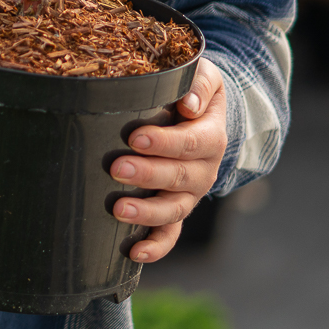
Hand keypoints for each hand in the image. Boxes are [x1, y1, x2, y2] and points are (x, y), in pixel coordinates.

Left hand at [110, 55, 229, 262]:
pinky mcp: (176, 209)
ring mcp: (190, 193)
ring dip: (147, 212)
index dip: (165, 142)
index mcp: (211, 136)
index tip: (135, 137)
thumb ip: (198, 82)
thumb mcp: (204, 75)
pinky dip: (155, 246)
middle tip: (117, 168)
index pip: (192, 142)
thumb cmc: (192, 91)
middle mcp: (204, 169)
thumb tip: (190, 104)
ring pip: (175, 209)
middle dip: (148, 174)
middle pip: (181, 177)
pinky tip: (134, 253)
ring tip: (119, 210)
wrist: (201, 114)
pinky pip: (170, 233)